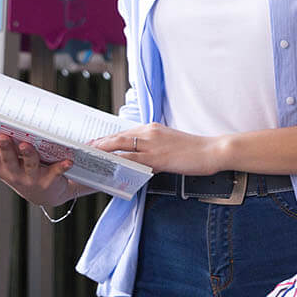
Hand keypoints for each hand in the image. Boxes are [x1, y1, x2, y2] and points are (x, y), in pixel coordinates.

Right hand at [0, 126, 79, 206]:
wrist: (46, 194)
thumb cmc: (17, 172)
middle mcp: (13, 173)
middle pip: (6, 159)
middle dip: (4, 148)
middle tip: (2, 136)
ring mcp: (31, 177)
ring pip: (30, 164)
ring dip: (29, 154)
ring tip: (27, 145)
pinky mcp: (50, 180)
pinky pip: (57, 171)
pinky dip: (63, 165)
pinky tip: (68, 160)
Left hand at [90, 123, 221, 175]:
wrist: (213, 150)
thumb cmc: (195, 150)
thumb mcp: (171, 143)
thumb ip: (155, 147)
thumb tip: (142, 159)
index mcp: (152, 128)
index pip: (124, 133)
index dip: (107, 139)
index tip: (95, 144)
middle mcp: (149, 133)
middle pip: (117, 138)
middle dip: (98, 144)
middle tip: (83, 150)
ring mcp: (152, 145)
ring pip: (120, 147)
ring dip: (102, 153)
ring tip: (88, 159)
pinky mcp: (157, 158)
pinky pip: (132, 160)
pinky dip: (118, 163)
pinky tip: (108, 168)